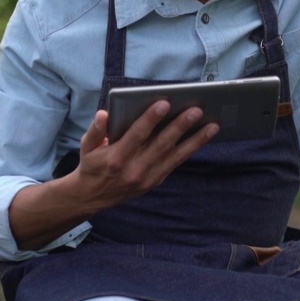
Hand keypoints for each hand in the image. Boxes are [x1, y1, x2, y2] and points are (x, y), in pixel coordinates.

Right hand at [71, 102, 217, 206]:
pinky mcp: (156, 180)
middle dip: (180, 126)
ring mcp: (148, 177)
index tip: (164, 103)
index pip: (136, 135)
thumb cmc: (92, 164)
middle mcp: (134, 169)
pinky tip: (205, 136)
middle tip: (196, 110)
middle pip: (161, 144)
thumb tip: (104, 114)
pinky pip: (176, 162)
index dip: (150, 119)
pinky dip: (191, 149)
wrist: (93, 197)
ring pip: (175, 155)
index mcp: (115, 158)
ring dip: (196, 140)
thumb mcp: (86, 147)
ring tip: (213, 125)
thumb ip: (95, 130)